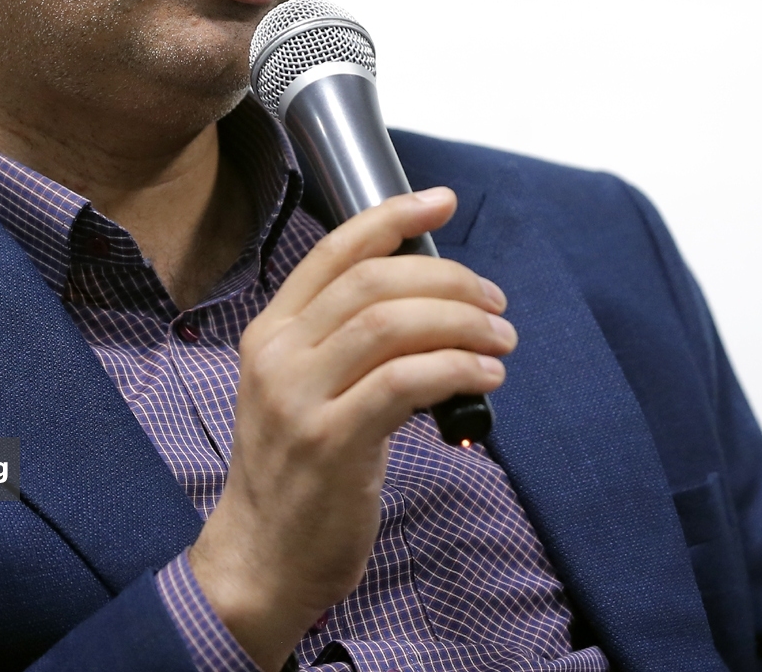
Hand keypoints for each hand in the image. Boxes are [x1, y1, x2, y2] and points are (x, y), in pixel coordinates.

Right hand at [186, 187, 513, 669]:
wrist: (260, 560)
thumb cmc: (297, 475)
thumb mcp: (302, 392)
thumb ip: (346, 344)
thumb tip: (432, 301)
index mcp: (269, 334)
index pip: (334, 252)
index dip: (393, 217)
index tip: (443, 201)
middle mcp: (277, 356)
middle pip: (373, 283)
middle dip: (447, 279)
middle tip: (493, 300)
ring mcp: (299, 399)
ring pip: (391, 324)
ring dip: (461, 322)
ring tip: (501, 339)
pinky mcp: (331, 444)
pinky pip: (404, 382)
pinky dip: (456, 368)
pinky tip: (485, 377)